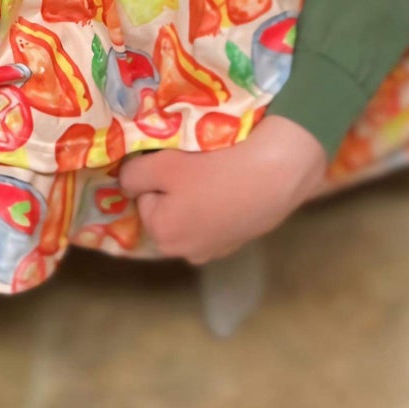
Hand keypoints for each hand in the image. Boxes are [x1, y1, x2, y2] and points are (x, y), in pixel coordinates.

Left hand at [118, 114, 327, 263]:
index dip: (157, 171)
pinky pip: (218, 215)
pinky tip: (235, 181)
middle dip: (176, 186)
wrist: (280, 170)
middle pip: (167, 207)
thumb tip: (128, 181)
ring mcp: (217, 249)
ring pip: (193, 212)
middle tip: (197, 161)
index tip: (177, 156)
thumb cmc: (215, 166)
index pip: (143, 194)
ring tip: (218, 169)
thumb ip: (134, 174)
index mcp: (162, 234)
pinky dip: (221, 200)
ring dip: (198, 194)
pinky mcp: (241, 239)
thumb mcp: (163, 163)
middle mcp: (186, 252)